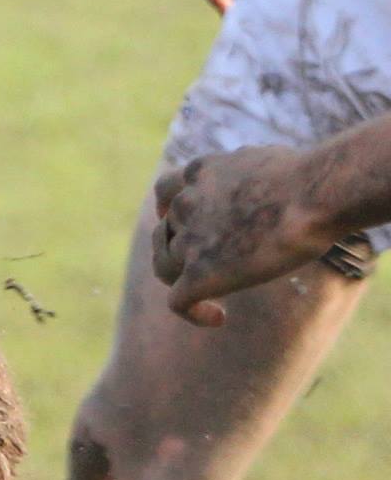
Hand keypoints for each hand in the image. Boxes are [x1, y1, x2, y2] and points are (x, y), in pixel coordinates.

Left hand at [152, 147, 326, 324]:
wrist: (314, 194)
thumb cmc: (309, 175)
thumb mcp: (268, 161)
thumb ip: (247, 176)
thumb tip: (256, 187)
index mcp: (201, 173)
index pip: (166, 192)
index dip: (167, 210)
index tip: (179, 222)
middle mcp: (186, 205)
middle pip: (166, 234)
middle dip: (181, 249)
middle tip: (212, 264)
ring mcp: (188, 241)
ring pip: (165, 268)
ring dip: (183, 280)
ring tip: (214, 290)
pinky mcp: (198, 274)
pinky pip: (178, 303)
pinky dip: (194, 313)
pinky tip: (219, 319)